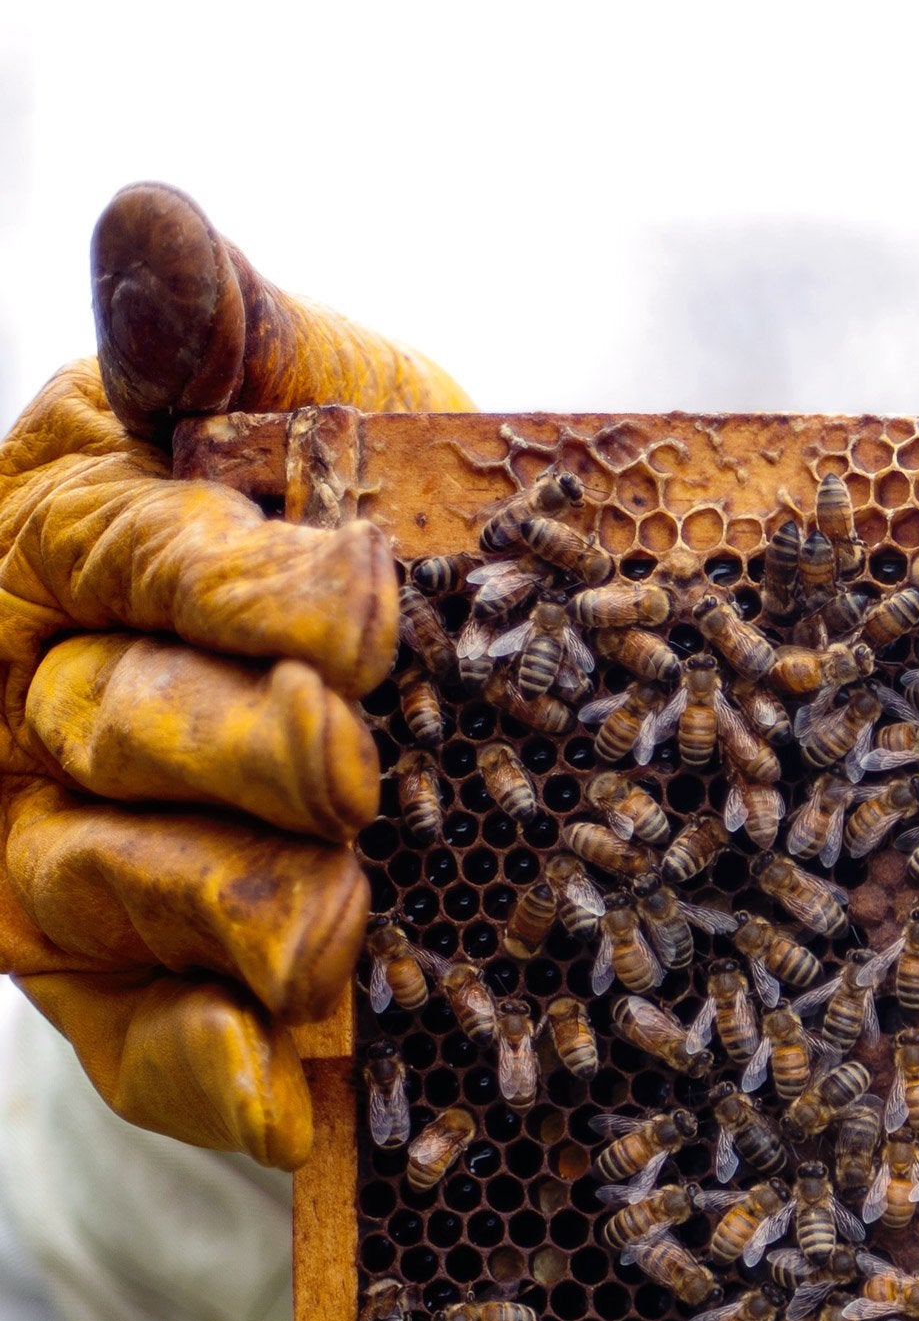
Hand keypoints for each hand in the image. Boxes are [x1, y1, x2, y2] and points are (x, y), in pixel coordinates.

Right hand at [0, 184, 469, 1166]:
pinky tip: (289, 1097)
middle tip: (361, 766)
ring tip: (352, 916)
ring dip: (246, 904)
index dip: (235, 582)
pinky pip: (143, 1050)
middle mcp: (31, 696)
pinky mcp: (117, 998)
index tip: (359, 602)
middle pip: (119, 726)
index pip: (124, 553)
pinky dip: (214, 1072)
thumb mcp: (337, 404)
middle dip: (247, 748)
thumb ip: (238, 334)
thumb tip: (149, 223)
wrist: (473, 710)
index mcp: (68, 532)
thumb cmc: (386, 527)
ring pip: (124, 882)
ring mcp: (59, 855)